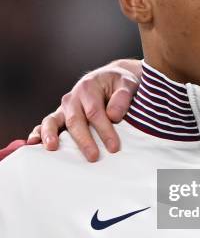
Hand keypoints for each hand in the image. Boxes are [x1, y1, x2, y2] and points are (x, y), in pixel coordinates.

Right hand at [27, 60, 141, 160]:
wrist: (110, 79)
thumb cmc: (120, 84)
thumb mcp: (127, 84)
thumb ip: (122, 97)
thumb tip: (113, 116)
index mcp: (89, 87)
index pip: (95, 112)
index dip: (104, 130)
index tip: (113, 147)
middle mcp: (73, 97)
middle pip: (75, 120)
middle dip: (84, 140)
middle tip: (93, 157)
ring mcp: (64, 108)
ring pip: (53, 120)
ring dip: (51, 134)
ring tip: (52, 147)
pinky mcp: (61, 116)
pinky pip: (47, 124)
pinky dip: (38, 133)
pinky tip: (33, 143)